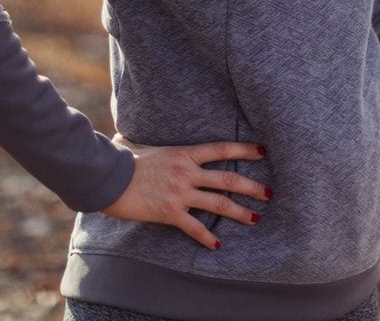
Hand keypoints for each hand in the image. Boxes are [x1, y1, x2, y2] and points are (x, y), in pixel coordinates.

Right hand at [102, 135, 269, 248]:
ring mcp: (181, 192)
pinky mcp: (170, 212)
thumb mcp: (141, 143)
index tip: (262, 151)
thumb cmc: (123, 157)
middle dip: (251, 186)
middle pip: (227, 178)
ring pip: (218, 203)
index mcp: (184, 152)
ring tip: (255, 218)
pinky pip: (195, 227)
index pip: (221, 149)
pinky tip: (218, 244)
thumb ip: (146, 141)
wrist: (110, 176)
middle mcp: (187, 171)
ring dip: (239, 212)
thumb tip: (128, 135)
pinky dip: (207, 237)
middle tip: (269, 192)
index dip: (244, 149)